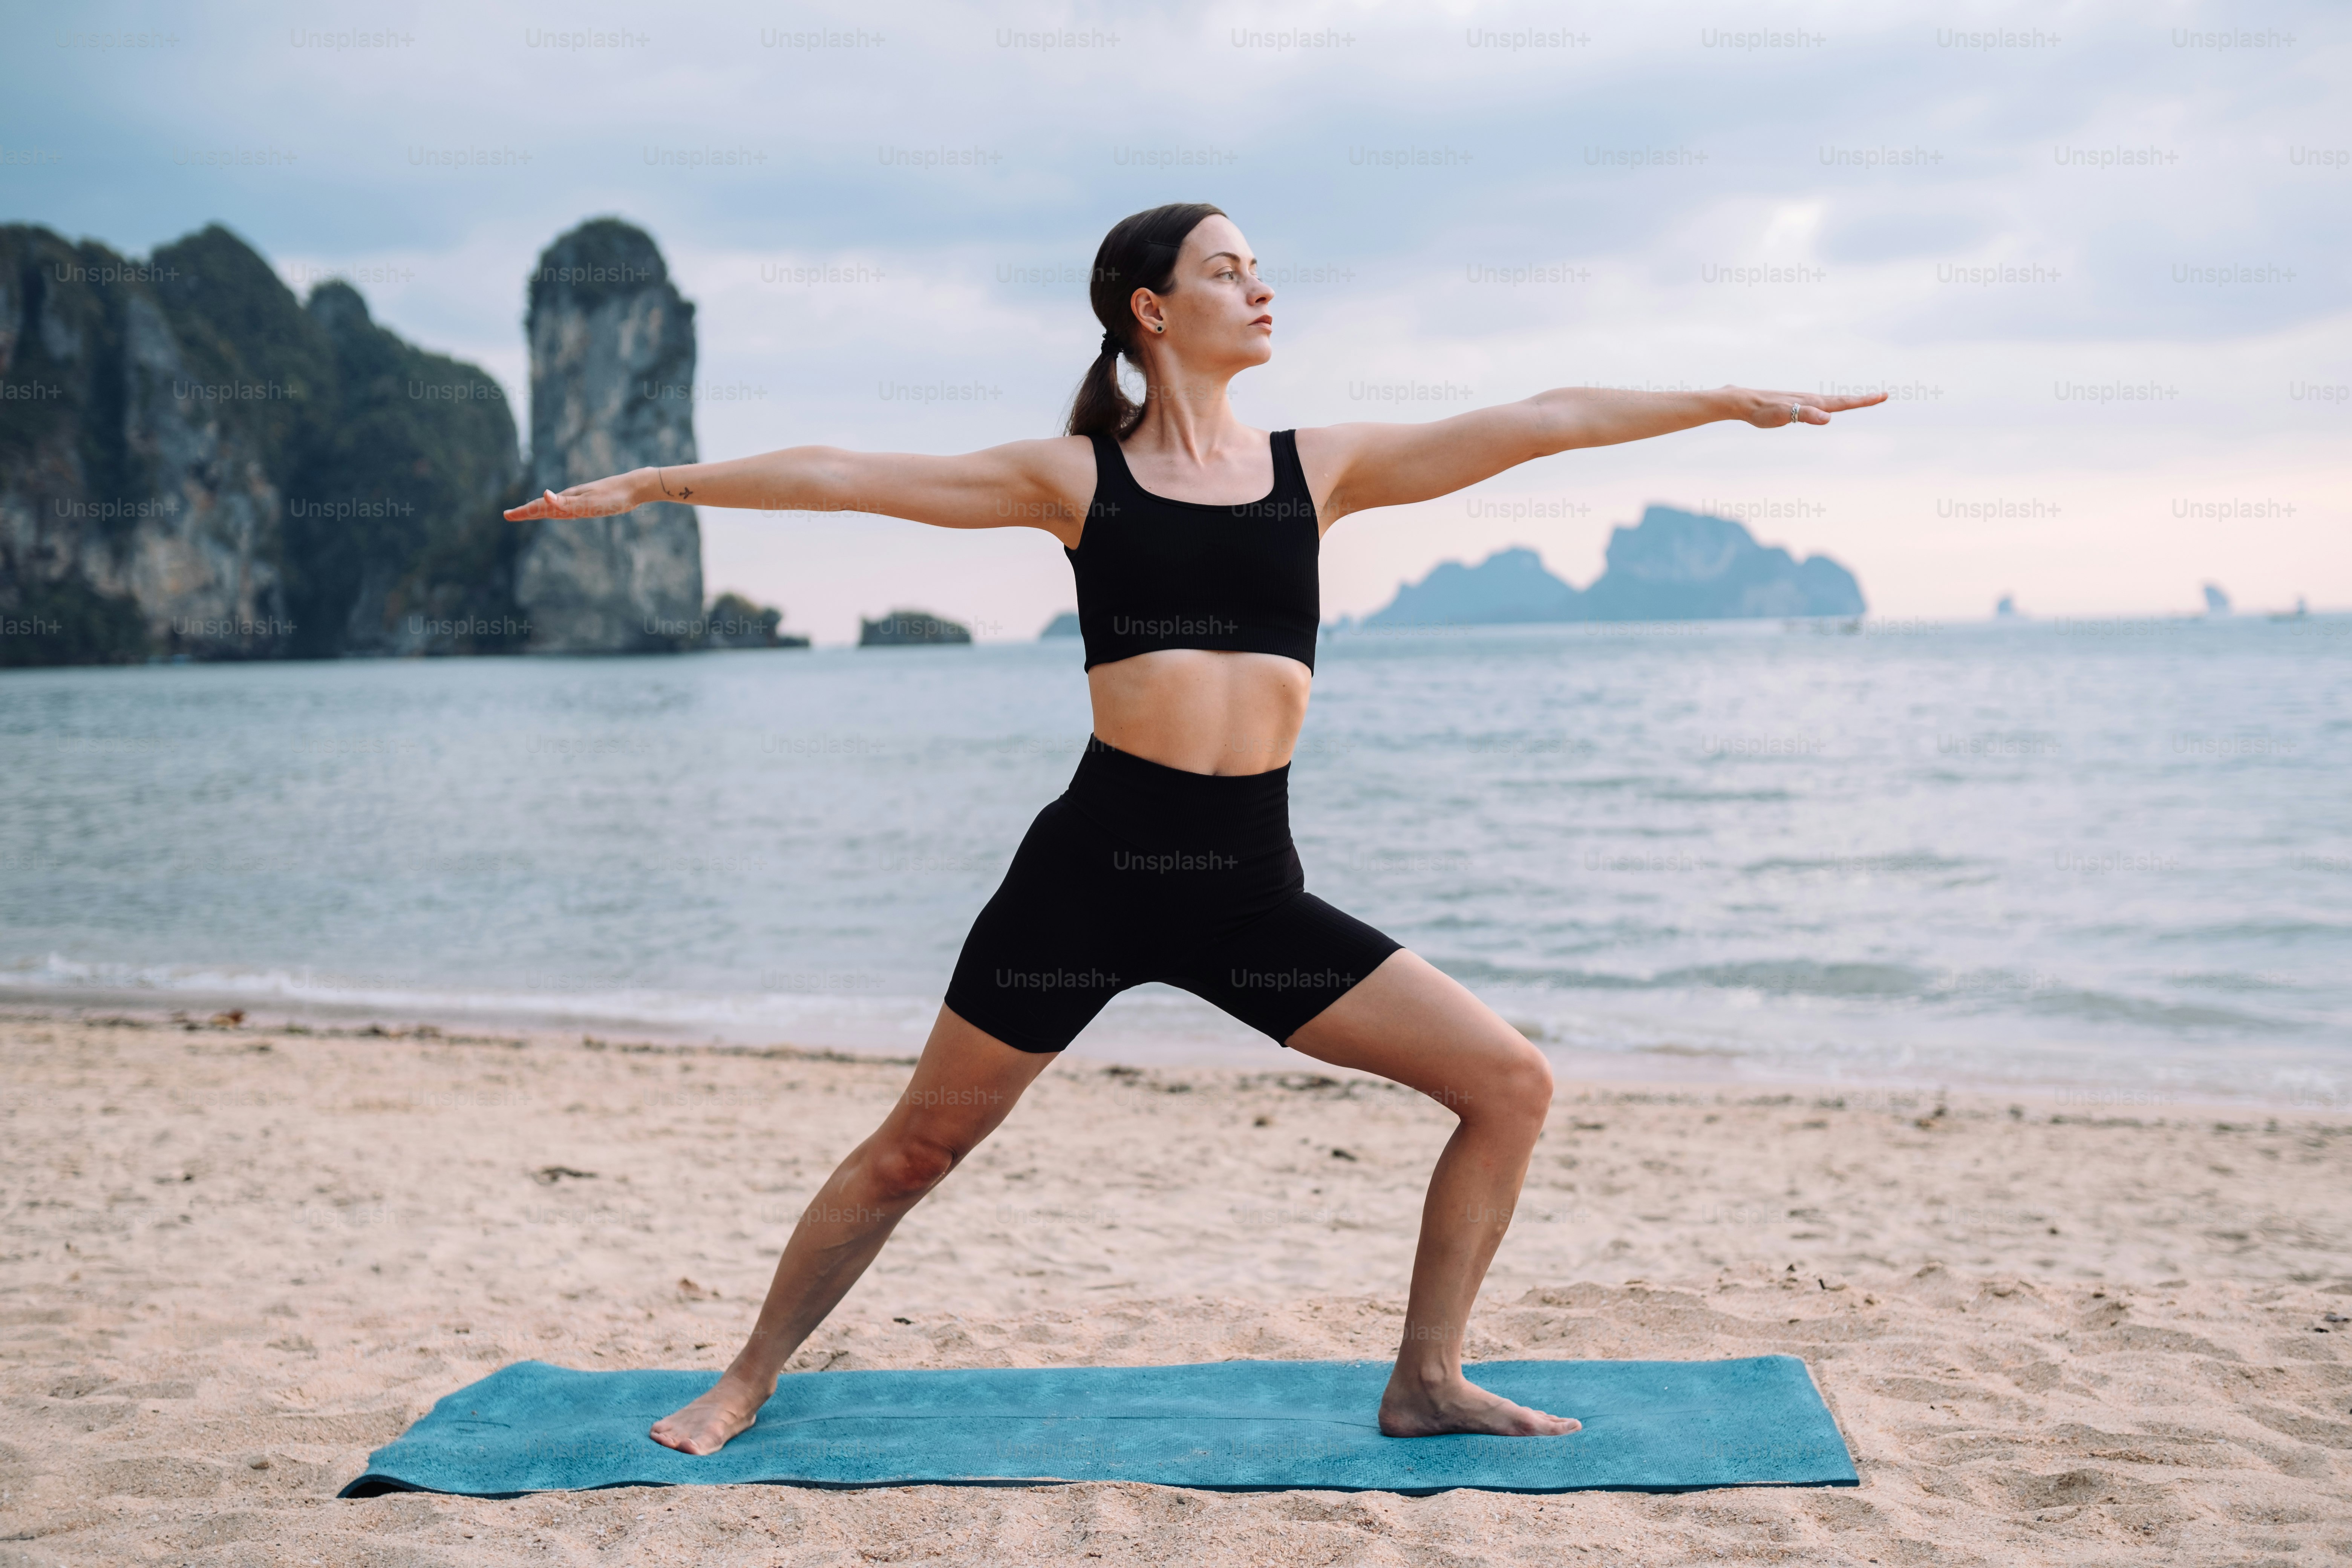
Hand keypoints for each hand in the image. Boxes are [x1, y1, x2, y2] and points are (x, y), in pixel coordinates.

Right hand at [503, 469, 654, 520]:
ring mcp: (580, 499)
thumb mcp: (590, 502)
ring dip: (539, 511)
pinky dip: (556, 511)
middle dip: (526, 511)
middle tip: (508, 515)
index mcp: (568, 499)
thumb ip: (566, 502)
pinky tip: (557, 512)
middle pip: (544, 506)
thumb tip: (544, 495)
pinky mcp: (590, 502)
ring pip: (554, 507)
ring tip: (526, 513)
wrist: (635, 487)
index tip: (506, 515)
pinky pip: (567, 508)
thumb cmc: (615, 496)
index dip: (523, 512)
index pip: (540, 506)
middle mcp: (572, 498)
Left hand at [1728, 387, 1888, 427]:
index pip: (1844, 402)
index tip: (1882, 396)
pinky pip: (1820, 405)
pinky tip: (1830, 409)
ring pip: (1832, 402)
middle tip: (1883, 396)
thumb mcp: (1785, 415)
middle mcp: (1812, 399)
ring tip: (1864, 401)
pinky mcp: (1797, 405)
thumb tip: (1829, 419)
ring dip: (1850, 401)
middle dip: (1863, 400)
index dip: (1864, 401)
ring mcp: (1805, 401)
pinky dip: (1832, 405)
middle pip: (1842, 400)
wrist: (1745, 401)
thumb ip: (1806, 415)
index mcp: (1813, 402)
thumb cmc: (1763, 411)